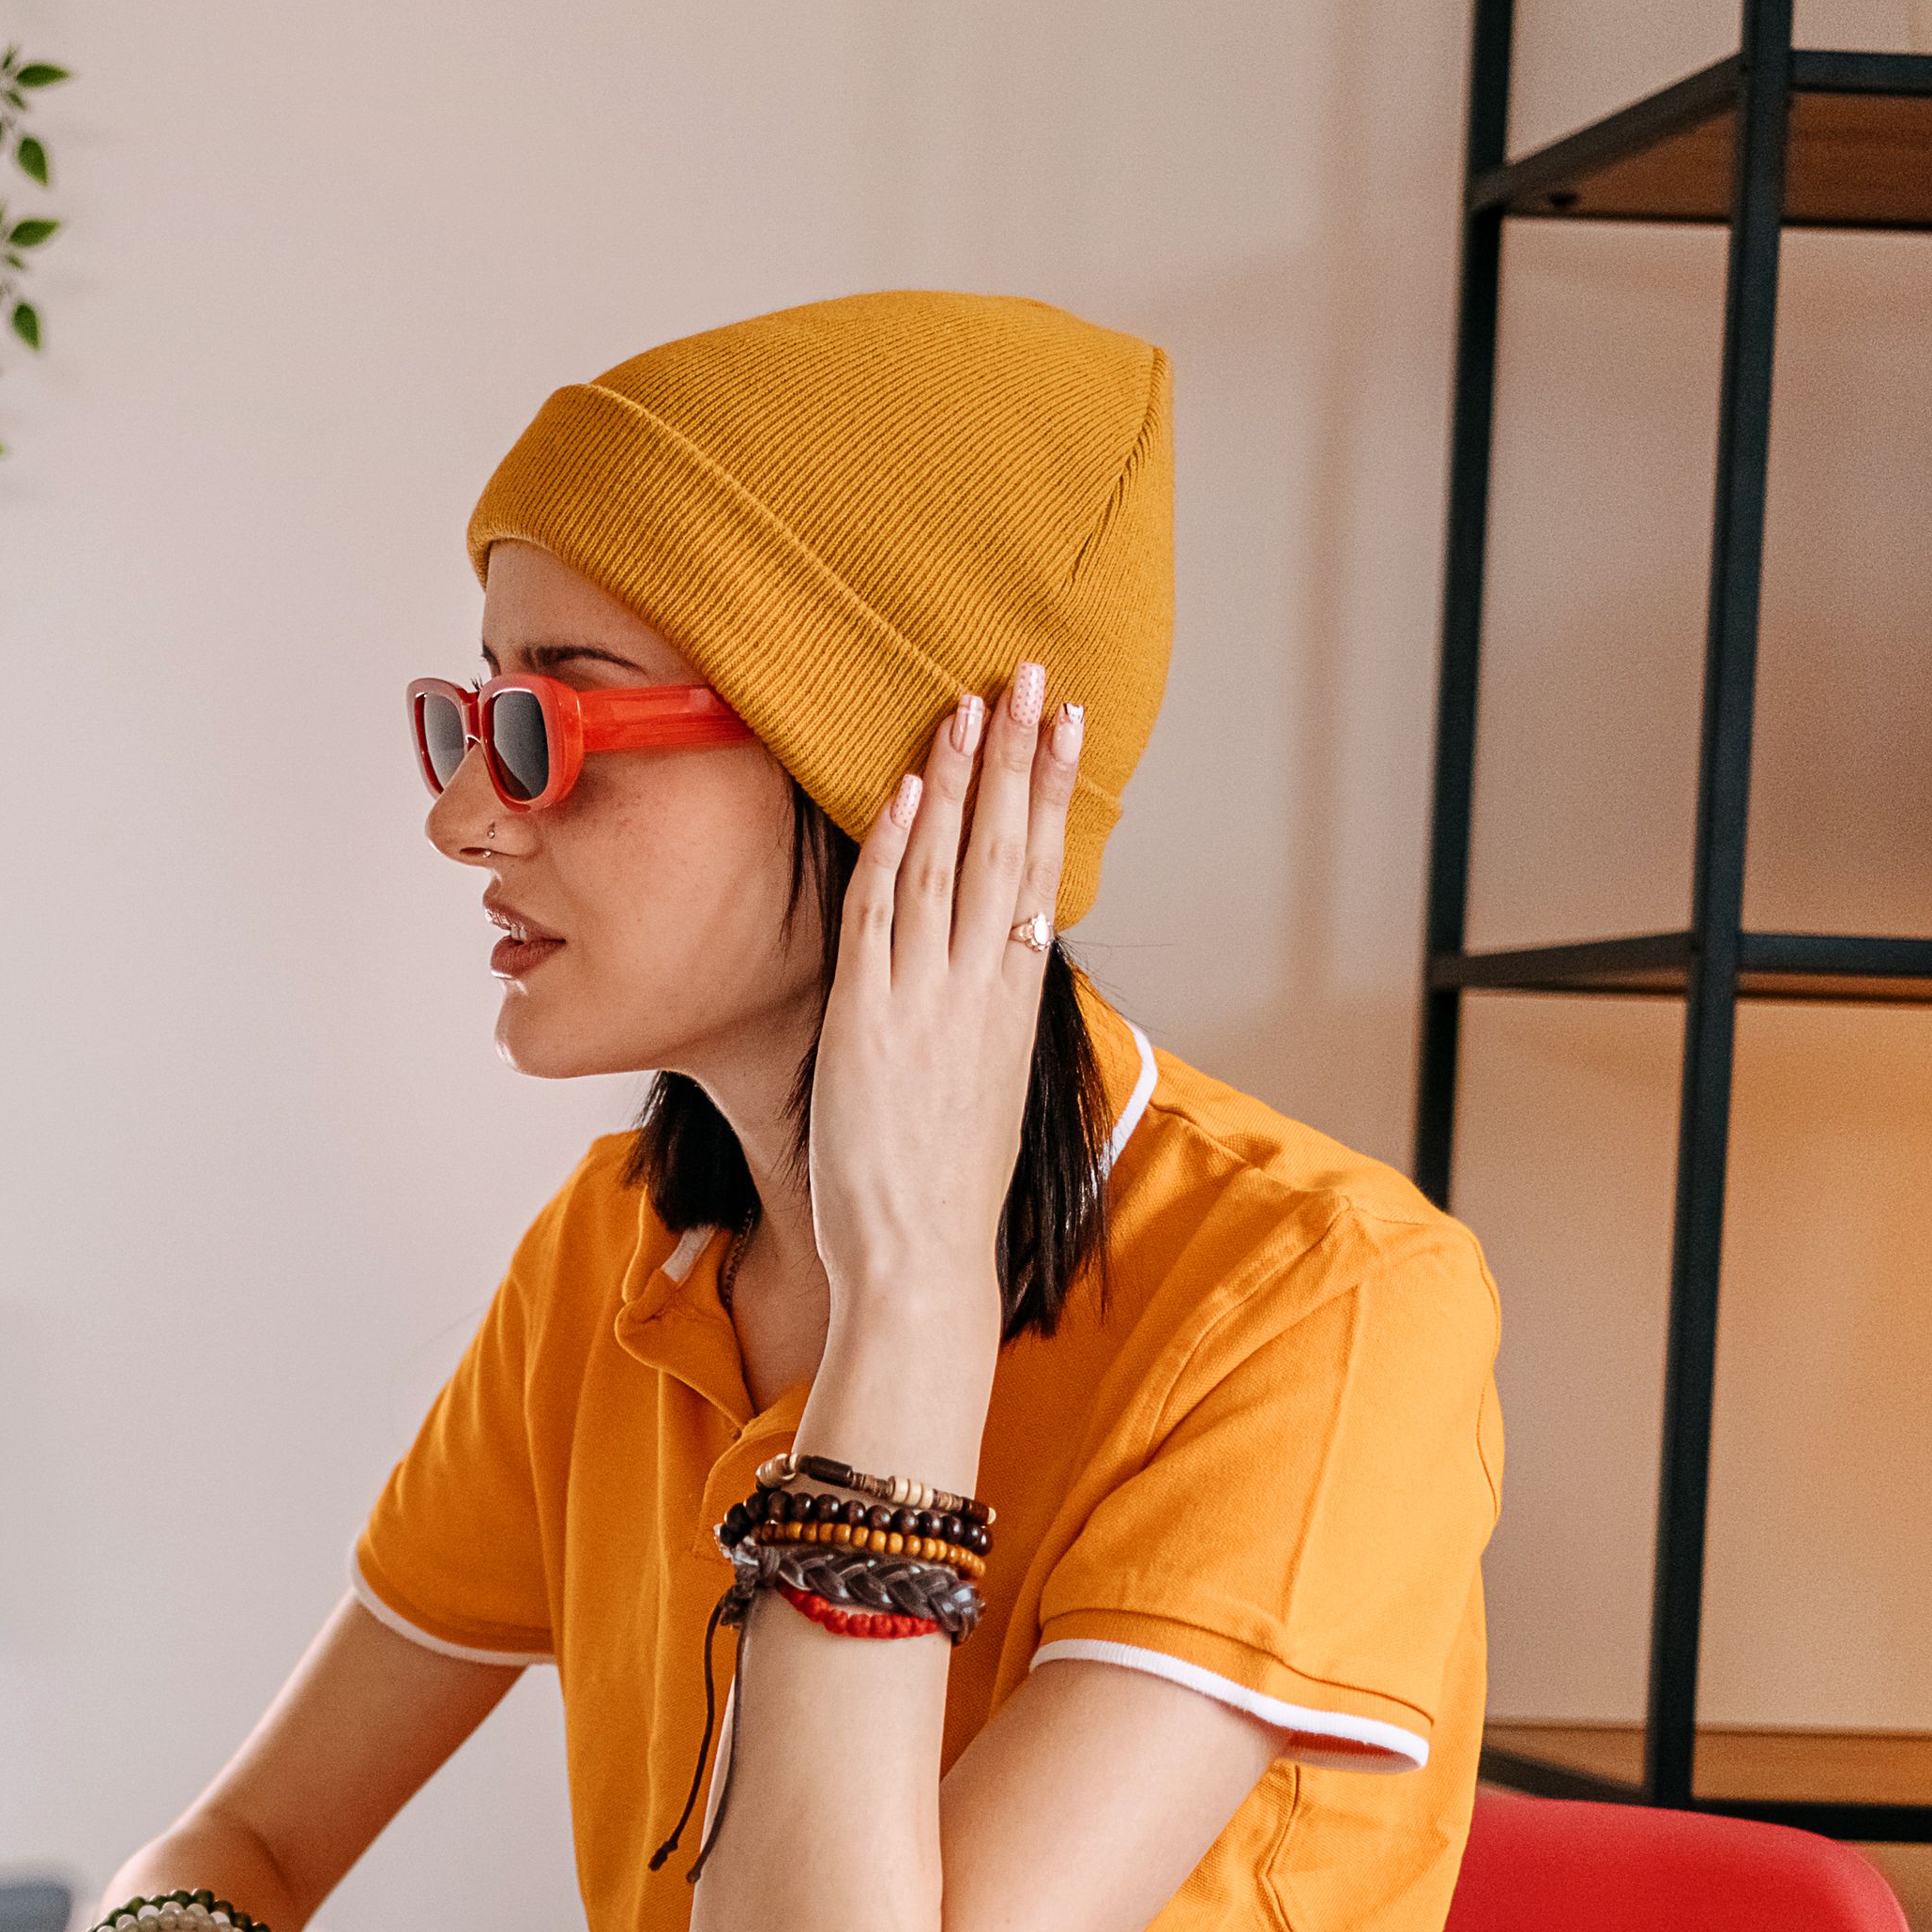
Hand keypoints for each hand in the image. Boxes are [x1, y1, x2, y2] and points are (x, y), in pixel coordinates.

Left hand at [804, 660, 1084, 1379]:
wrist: (922, 1256)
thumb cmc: (946, 1181)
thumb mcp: (984, 1076)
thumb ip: (981, 1004)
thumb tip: (986, 947)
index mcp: (1012, 998)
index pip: (1038, 866)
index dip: (1048, 789)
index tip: (1064, 723)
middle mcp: (977, 987)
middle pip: (1004, 847)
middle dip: (1017, 755)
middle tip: (1031, 676)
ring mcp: (924, 999)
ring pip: (946, 865)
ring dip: (956, 780)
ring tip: (970, 704)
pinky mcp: (867, 1020)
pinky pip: (879, 915)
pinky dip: (891, 849)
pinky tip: (897, 791)